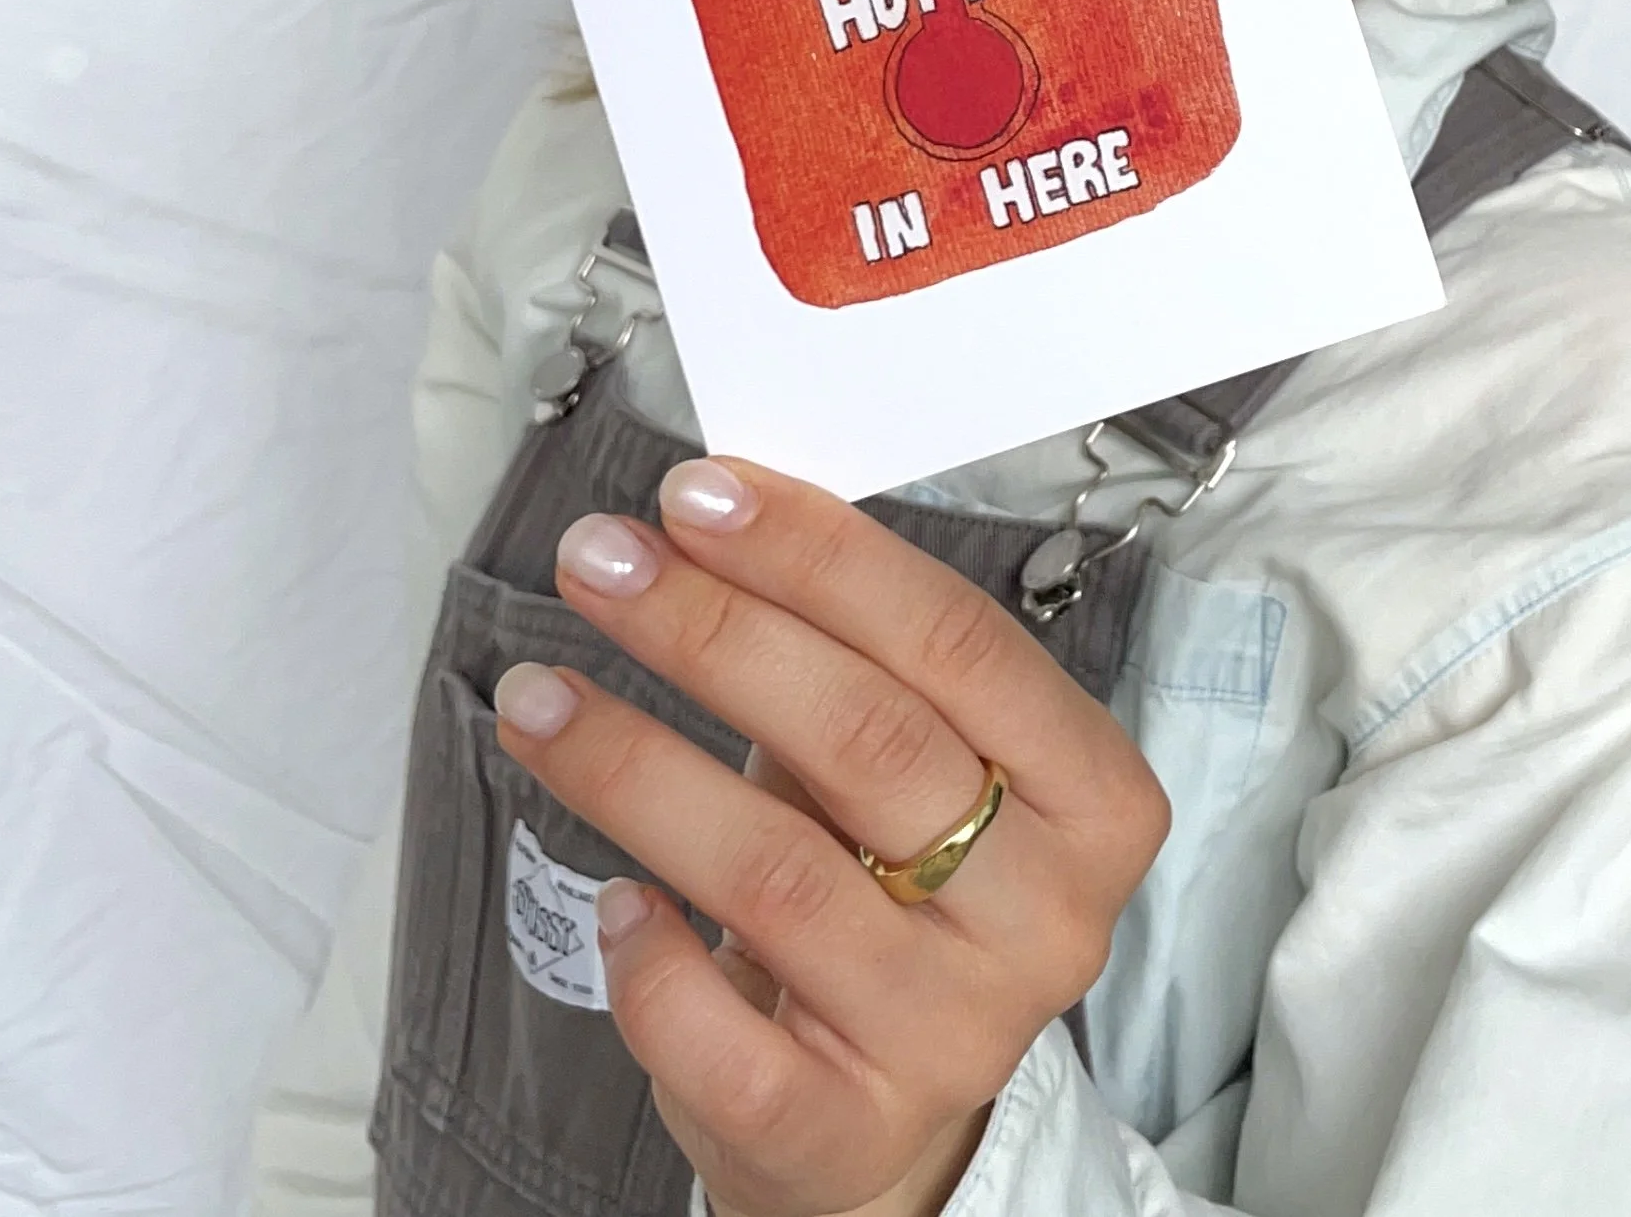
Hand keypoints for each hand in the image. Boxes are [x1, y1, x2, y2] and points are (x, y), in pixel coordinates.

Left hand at [493, 456, 1170, 1216]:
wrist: (883, 1110)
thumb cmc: (890, 881)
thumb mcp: (913, 755)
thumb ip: (847, 648)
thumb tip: (712, 514)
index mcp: (1093, 796)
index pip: (955, 639)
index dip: (818, 555)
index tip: (698, 495)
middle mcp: (1044, 917)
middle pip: (866, 737)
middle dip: (710, 630)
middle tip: (600, 561)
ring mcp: (953, 1034)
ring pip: (775, 875)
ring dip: (635, 764)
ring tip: (538, 693)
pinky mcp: (848, 1134)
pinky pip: (724, 1043)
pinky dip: (649, 963)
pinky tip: (609, 897)